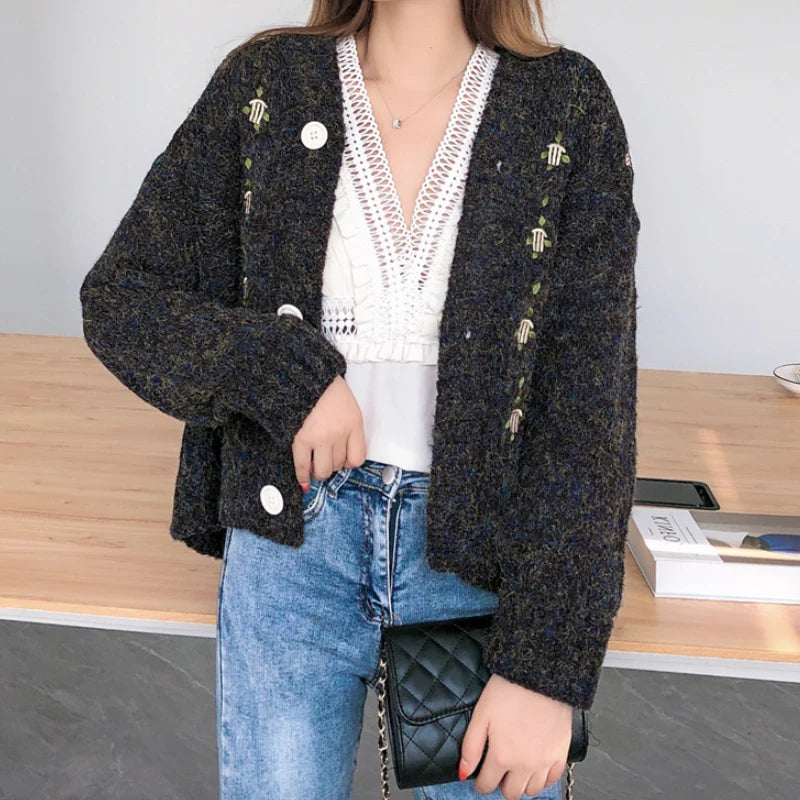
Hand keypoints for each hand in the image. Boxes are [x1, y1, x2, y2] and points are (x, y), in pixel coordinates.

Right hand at [292, 375, 366, 486]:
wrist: (302, 377)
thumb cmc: (325, 389)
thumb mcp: (348, 405)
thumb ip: (349, 428)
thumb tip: (343, 454)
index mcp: (353, 423)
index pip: (358, 458)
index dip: (348, 463)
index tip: (342, 460)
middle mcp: (339, 433)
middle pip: (338, 465)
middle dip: (331, 464)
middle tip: (324, 459)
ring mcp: (320, 438)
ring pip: (323, 470)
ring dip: (318, 471)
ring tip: (314, 465)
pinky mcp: (301, 440)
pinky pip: (303, 466)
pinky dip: (303, 476)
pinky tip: (303, 479)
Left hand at [459, 674, 571, 799]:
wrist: (540, 675)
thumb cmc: (509, 690)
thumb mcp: (481, 715)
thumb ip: (471, 747)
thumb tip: (464, 773)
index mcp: (502, 756)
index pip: (487, 786)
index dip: (481, 781)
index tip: (482, 773)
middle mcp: (525, 765)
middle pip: (511, 794)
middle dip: (502, 784)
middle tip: (500, 768)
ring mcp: (545, 761)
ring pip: (533, 791)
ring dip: (523, 782)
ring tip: (517, 766)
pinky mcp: (561, 752)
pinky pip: (553, 779)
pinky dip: (543, 777)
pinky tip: (536, 764)